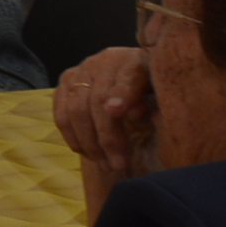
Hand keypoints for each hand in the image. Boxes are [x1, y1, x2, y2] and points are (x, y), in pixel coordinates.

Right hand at [52, 47, 154, 177]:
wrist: (137, 80)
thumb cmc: (155, 94)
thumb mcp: (164, 98)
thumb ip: (155, 105)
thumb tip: (135, 113)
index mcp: (136, 61)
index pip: (127, 78)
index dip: (121, 95)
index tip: (115, 112)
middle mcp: (105, 61)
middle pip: (97, 99)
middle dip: (106, 136)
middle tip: (118, 164)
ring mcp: (82, 70)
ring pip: (75, 109)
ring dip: (89, 142)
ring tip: (105, 165)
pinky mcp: (66, 82)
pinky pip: (61, 113)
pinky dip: (72, 136)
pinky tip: (87, 153)